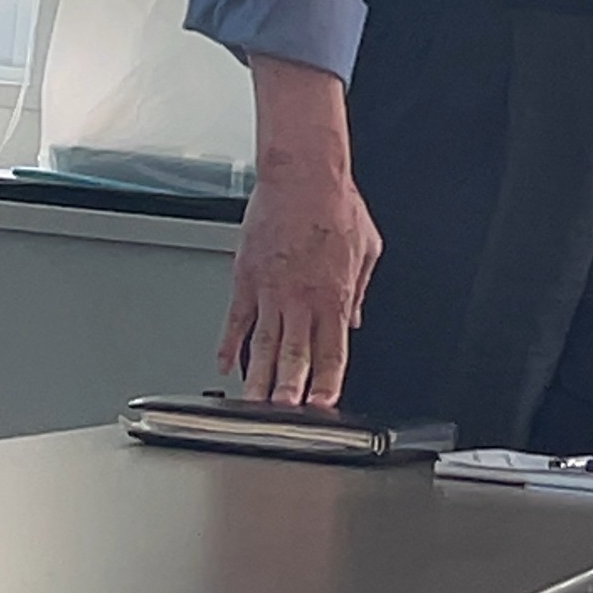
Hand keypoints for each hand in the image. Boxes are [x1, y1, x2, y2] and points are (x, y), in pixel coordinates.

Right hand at [218, 162, 382, 407]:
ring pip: (262, 346)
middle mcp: (301, 298)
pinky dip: (228, 346)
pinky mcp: (245, 277)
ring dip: (257, 380)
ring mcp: (270, 291)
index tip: (322, 405)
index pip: (332, 351)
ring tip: (251, 407)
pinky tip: (225, 366)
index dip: (327, 383)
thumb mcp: (368, 248)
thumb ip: (359, 289)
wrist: (302, 175)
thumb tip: (355, 319)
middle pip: (294, 357)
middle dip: (288, 392)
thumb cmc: (337, 204)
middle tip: (281, 418)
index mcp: (334, 294)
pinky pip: (234, 320)